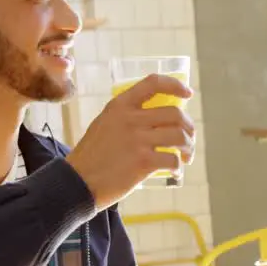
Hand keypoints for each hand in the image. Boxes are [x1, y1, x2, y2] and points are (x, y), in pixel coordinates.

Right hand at [67, 74, 194, 209]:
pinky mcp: (143, 162)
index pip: (154, 83)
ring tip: (185, 157)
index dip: (176, 85)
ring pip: (179, 136)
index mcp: (120, 105)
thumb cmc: (92, 156)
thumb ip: (127, 116)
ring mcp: (137, 140)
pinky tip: (174, 171)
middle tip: (188, 139)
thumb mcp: (104, 123)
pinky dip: (178, 166)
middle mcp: (130, 118)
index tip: (187, 94)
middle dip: (189, 127)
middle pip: (175, 114)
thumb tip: (159, 117)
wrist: (77, 182)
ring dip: (188, 147)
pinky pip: (173, 160)